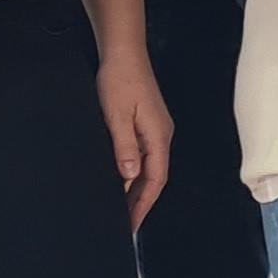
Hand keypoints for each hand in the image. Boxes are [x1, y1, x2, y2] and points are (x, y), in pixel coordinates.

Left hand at [96, 47, 172, 222]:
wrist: (123, 53)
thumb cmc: (119, 81)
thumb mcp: (116, 116)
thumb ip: (125, 147)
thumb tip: (131, 176)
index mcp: (157, 136)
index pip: (155, 179)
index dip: (143, 204)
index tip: (132, 224)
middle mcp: (161, 135)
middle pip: (155, 177)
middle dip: (141, 201)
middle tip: (126, 223)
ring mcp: (155, 128)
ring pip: (150, 167)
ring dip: (137, 188)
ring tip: (122, 208)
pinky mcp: (147, 123)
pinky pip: (145, 155)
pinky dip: (135, 172)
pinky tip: (122, 178)